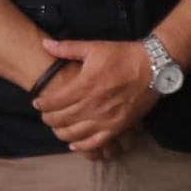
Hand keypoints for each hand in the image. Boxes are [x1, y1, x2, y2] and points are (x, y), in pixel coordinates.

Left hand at [31, 37, 157, 152]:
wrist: (153, 67)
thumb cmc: (123, 55)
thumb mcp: (94, 47)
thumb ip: (68, 48)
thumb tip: (44, 45)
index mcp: (84, 85)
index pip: (54, 101)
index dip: (42, 104)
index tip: (37, 103)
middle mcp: (92, 105)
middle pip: (61, 119)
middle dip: (49, 119)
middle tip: (45, 117)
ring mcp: (105, 119)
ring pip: (75, 133)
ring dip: (61, 132)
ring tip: (57, 128)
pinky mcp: (117, 127)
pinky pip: (96, 142)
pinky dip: (82, 145)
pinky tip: (74, 144)